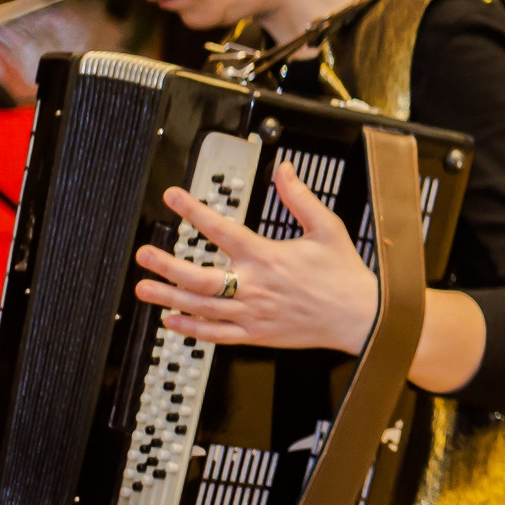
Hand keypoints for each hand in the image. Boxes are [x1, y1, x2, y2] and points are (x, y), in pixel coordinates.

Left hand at [133, 161, 380, 353]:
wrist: (360, 317)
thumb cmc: (344, 274)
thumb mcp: (327, 228)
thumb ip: (299, 198)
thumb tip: (283, 171)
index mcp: (268, 256)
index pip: (221, 230)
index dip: (193, 211)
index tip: (173, 198)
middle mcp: (254, 286)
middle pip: (199, 277)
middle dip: (166, 265)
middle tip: (143, 255)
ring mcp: (252, 313)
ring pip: (200, 307)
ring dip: (168, 297)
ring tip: (143, 287)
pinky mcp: (256, 334)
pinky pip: (216, 334)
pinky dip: (191, 329)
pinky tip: (171, 321)